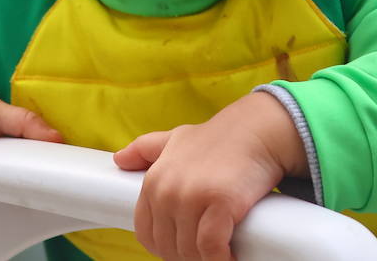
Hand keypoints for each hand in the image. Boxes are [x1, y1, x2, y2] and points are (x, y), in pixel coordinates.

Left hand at [113, 92, 307, 260]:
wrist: (258, 129)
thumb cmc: (219, 139)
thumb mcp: (175, 138)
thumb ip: (146, 149)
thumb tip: (118, 159)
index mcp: (154, 180)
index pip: (146, 233)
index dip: (165, 246)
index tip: (184, 247)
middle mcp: (168, 190)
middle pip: (169, 246)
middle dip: (187, 255)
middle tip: (206, 251)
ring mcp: (192, 197)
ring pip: (190, 251)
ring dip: (205, 259)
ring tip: (219, 254)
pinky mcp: (220, 203)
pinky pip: (211, 248)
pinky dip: (220, 259)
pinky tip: (229, 258)